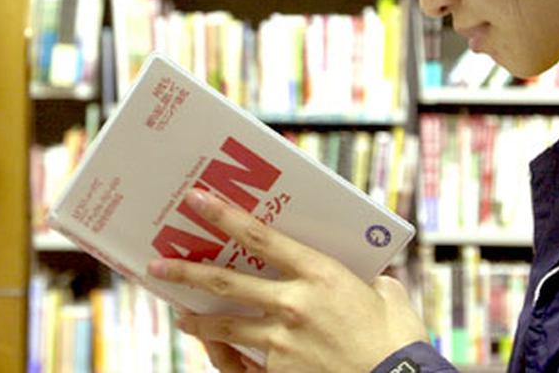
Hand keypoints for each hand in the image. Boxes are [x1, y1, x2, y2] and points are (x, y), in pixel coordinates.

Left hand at [147, 189, 427, 372]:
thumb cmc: (399, 340)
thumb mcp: (388, 296)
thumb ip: (370, 280)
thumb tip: (368, 279)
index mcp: (320, 274)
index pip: (261, 237)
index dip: (225, 216)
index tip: (197, 200)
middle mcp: (294, 304)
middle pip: (226, 282)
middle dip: (187, 272)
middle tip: (159, 266)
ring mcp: (283, 343)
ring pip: (225, 326)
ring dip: (198, 320)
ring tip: (183, 316)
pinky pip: (242, 363)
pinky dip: (226, 356)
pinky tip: (217, 351)